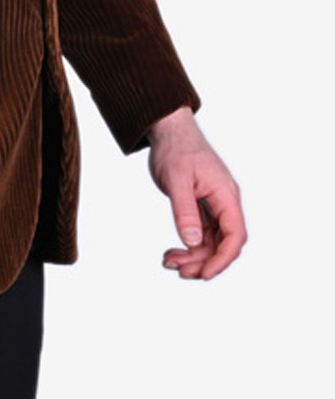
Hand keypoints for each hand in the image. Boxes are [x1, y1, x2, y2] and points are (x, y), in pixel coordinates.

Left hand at [147, 106, 245, 279]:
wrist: (168, 130)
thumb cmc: (175, 148)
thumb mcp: (176, 179)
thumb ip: (185, 211)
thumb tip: (193, 242)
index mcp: (226, 194)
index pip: (235, 235)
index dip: (223, 259)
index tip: (205, 274)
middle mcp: (224, 202)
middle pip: (223, 243)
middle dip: (203, 261)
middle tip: (179, 271)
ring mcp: (214, 205)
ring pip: (211, 242)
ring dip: (193, 257)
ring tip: (168, 262)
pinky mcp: (202, 206)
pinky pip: (201, 234)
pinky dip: (188, 246)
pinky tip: (172, 252)